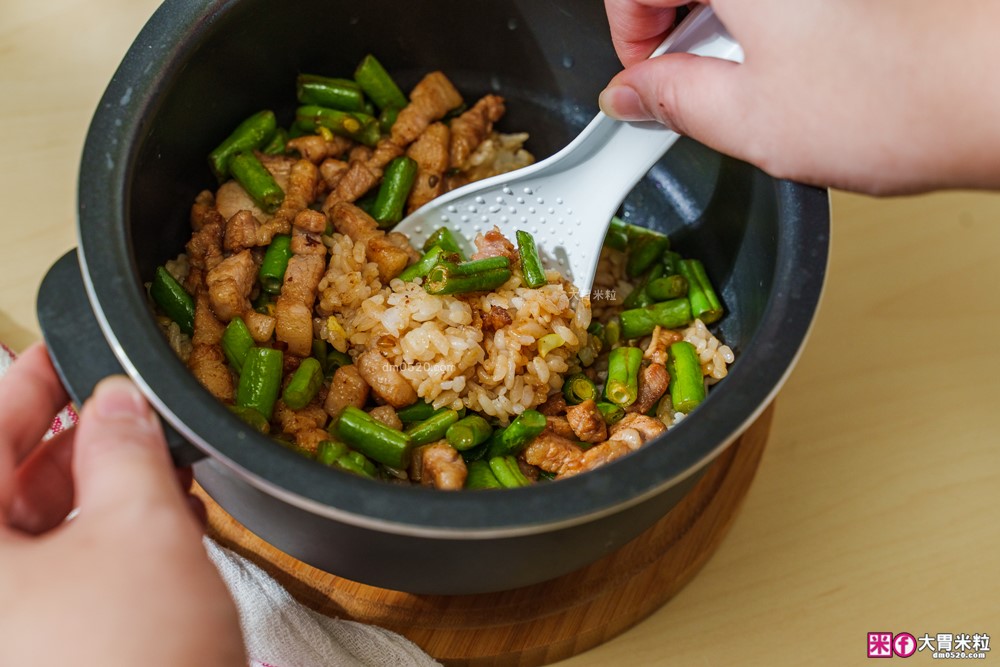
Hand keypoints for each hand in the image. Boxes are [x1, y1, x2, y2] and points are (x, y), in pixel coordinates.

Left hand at [0, 344, 244, 666]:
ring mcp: (8, 624)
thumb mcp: (138, 531)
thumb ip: (127, 449)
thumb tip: (120, 402)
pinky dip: (105, 540)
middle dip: (74, 438)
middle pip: (6, 484)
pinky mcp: (38, 649)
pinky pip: (58, 575)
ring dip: (99, 489)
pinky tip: (157, 519)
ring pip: (37, 531)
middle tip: (128, 405)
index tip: (68, 348)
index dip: (31, 379)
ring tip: (155, 460)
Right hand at [600, 0, 999, 193]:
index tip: (644, 77)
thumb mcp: (750, 119)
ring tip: (762, 77)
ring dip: (728, 21)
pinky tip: (802, 56)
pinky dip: (775, 15)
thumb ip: (672, 101)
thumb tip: (634, 95)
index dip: (629, 34)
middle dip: (678, 27)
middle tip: (697, 84)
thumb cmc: (898, 97)